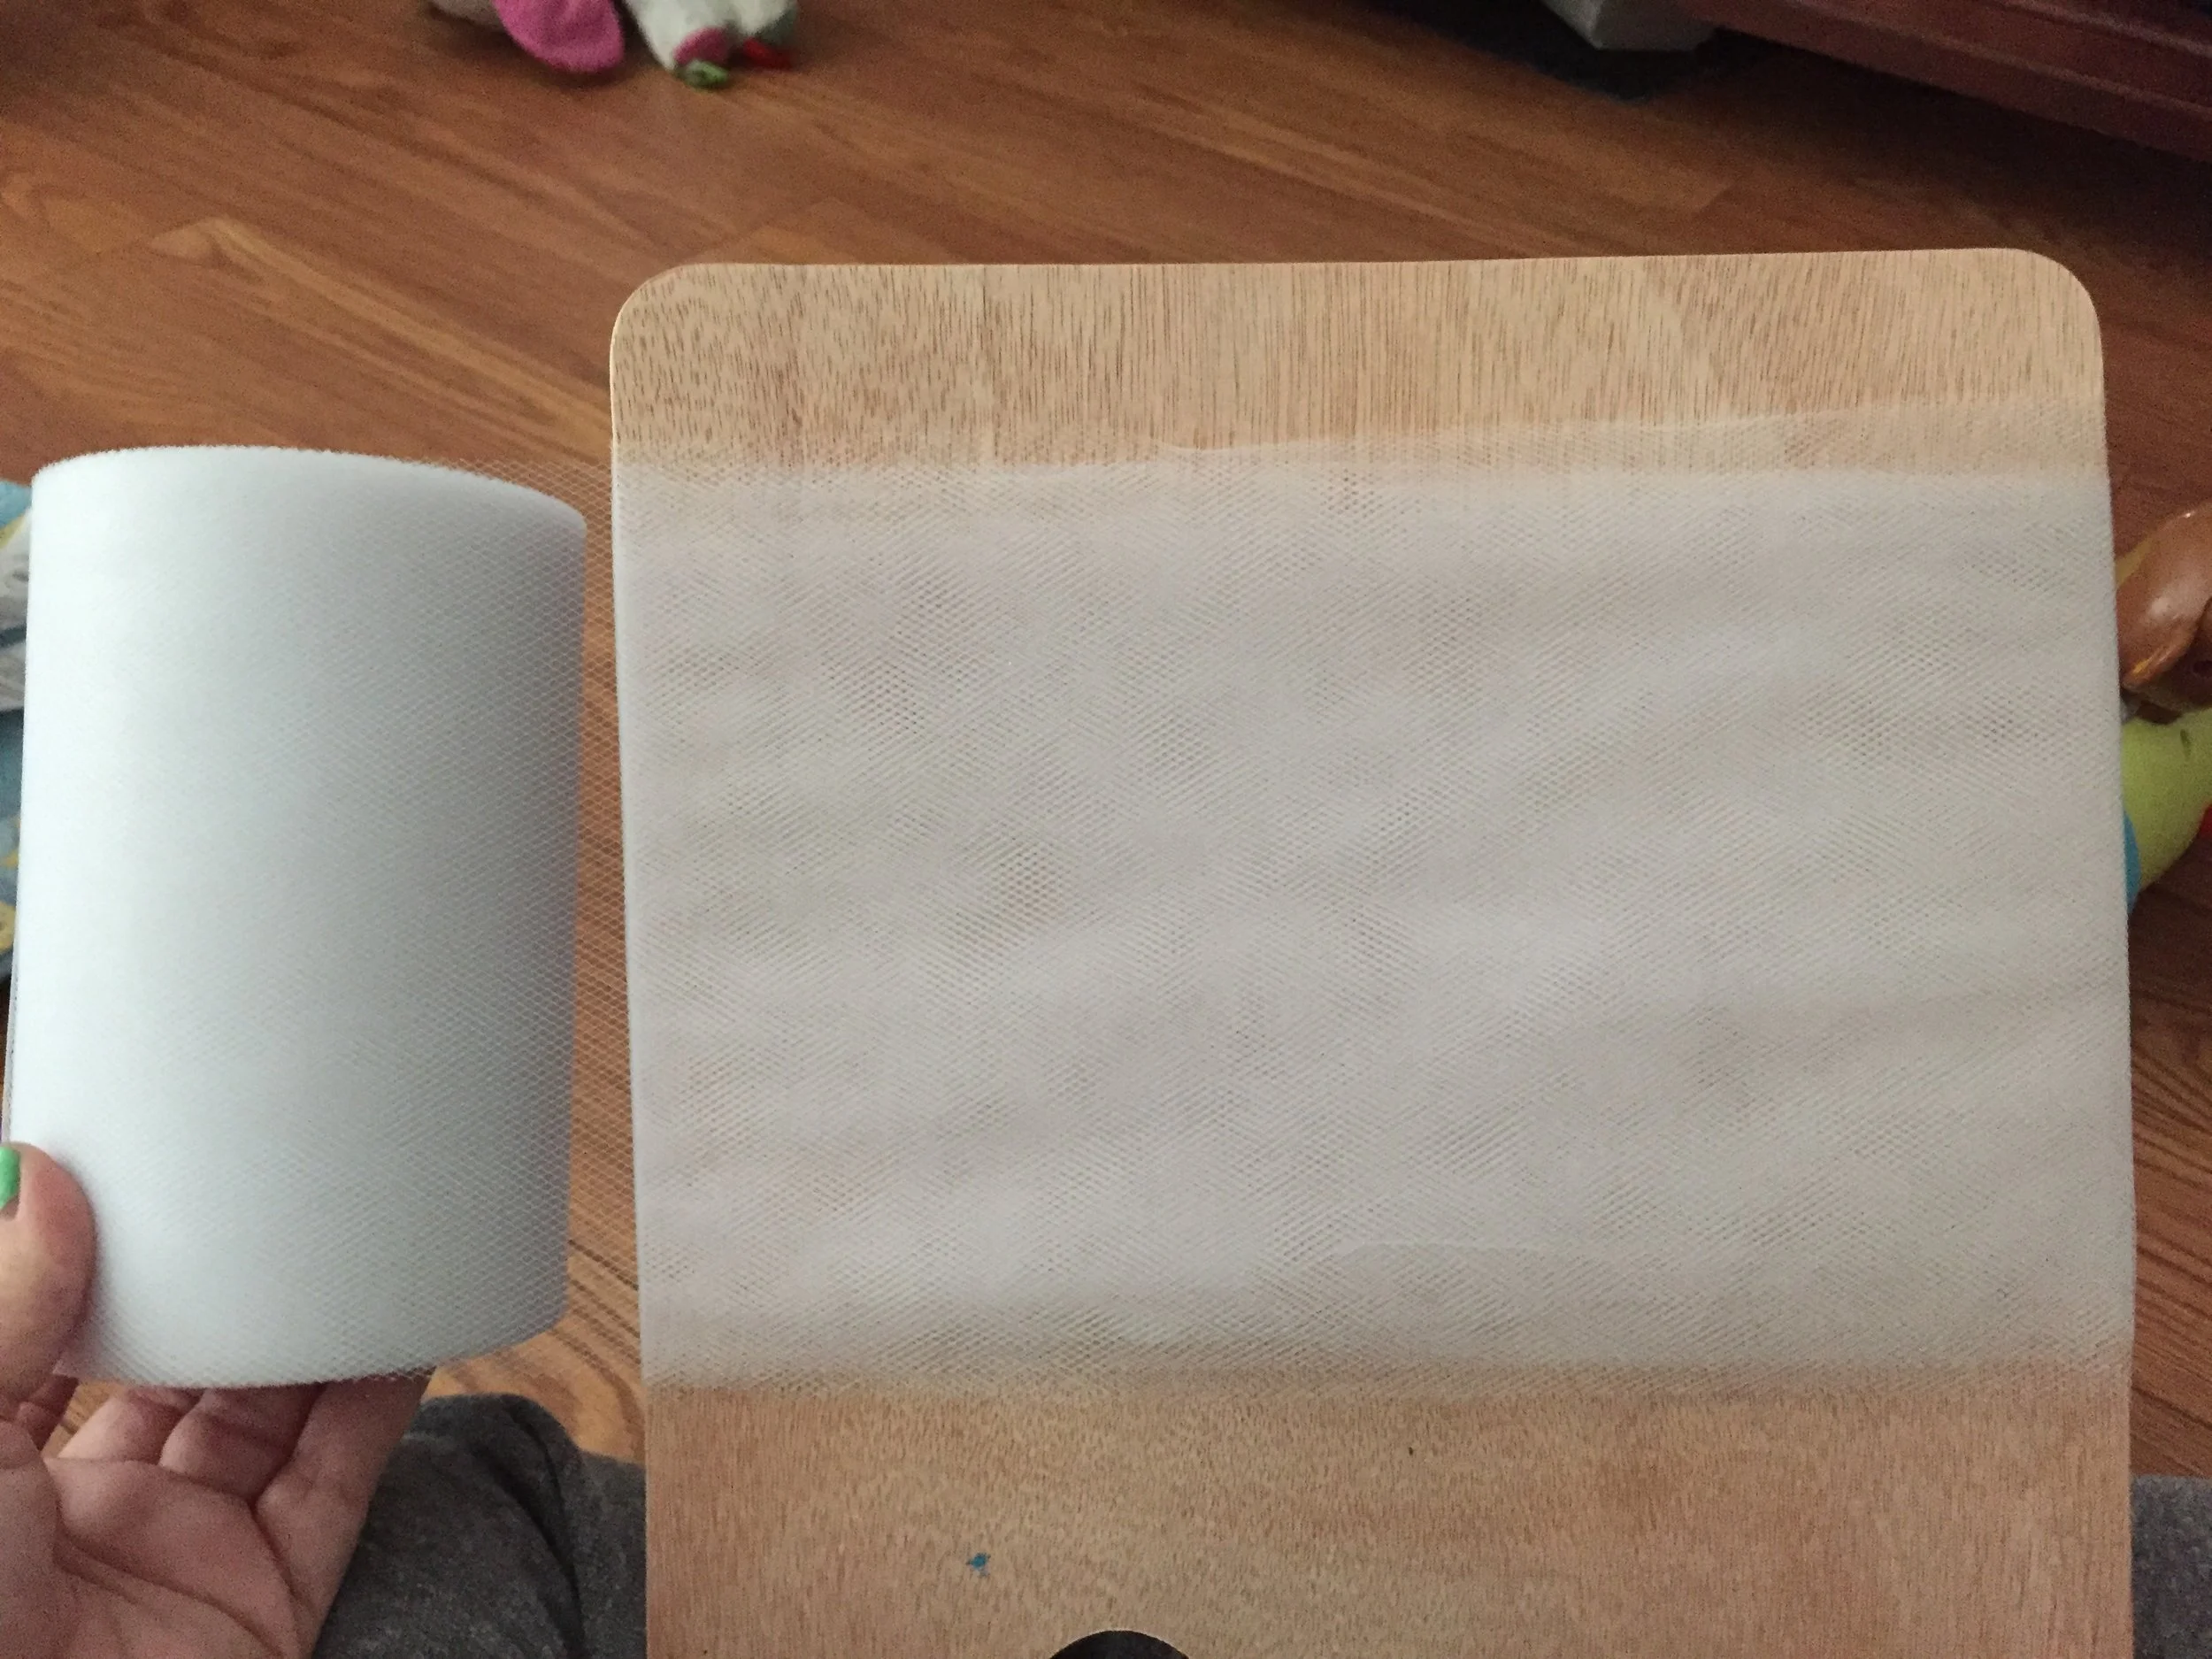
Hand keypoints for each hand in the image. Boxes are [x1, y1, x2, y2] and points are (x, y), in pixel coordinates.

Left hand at [0, 1144, 424, 1658]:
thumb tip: (36, 1178)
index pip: (52, 1352)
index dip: (100, 1267)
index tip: (150, 1176)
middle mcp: (84, 1519)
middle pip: (178, 1373)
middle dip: (226, 1284)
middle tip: (272, 1184)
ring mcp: (184, 1558)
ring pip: (269, 1415)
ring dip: (313, 1324)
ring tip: (355, 1224)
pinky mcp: (269, 1598)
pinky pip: (339, 1481)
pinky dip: (382, 1400)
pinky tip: (407, 1322)